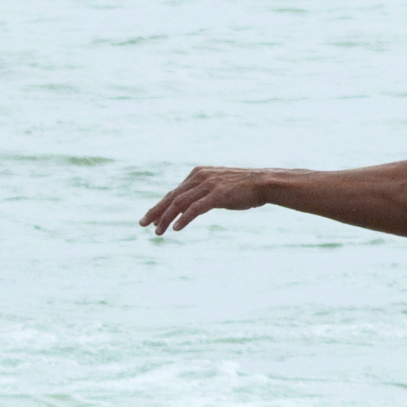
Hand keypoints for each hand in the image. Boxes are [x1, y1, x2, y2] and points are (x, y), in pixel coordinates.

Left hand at [140, 166, 271, 233]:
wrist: (263, 182)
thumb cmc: (245, 188)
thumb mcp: (221, 188)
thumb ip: (207, 193)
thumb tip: (200, 204)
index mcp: (197, 174)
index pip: (174, 193)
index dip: (160, 207)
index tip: (150, 219)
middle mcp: (198, 177)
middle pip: (171, 197)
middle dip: (156, 212)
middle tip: (143, 224)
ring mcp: (207, 185)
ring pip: (179, 203)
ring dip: (166, 218)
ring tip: (158, 232)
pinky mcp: (217, 195)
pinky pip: (195, 208)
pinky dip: (184, 219)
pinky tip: (176, 228)